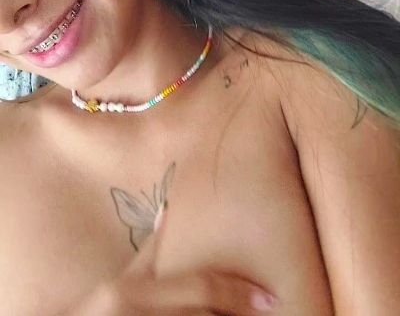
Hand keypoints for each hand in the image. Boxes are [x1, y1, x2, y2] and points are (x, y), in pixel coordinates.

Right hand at [63, 204, 277, 314]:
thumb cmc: (99, 309)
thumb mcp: (123, 278)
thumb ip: (151, 248)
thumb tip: (170, 208)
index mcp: (132, 290)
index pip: (199, 287)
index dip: (238, 293)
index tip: (271, 298)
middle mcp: (136, 313)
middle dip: (236, 314)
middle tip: (272, 312)